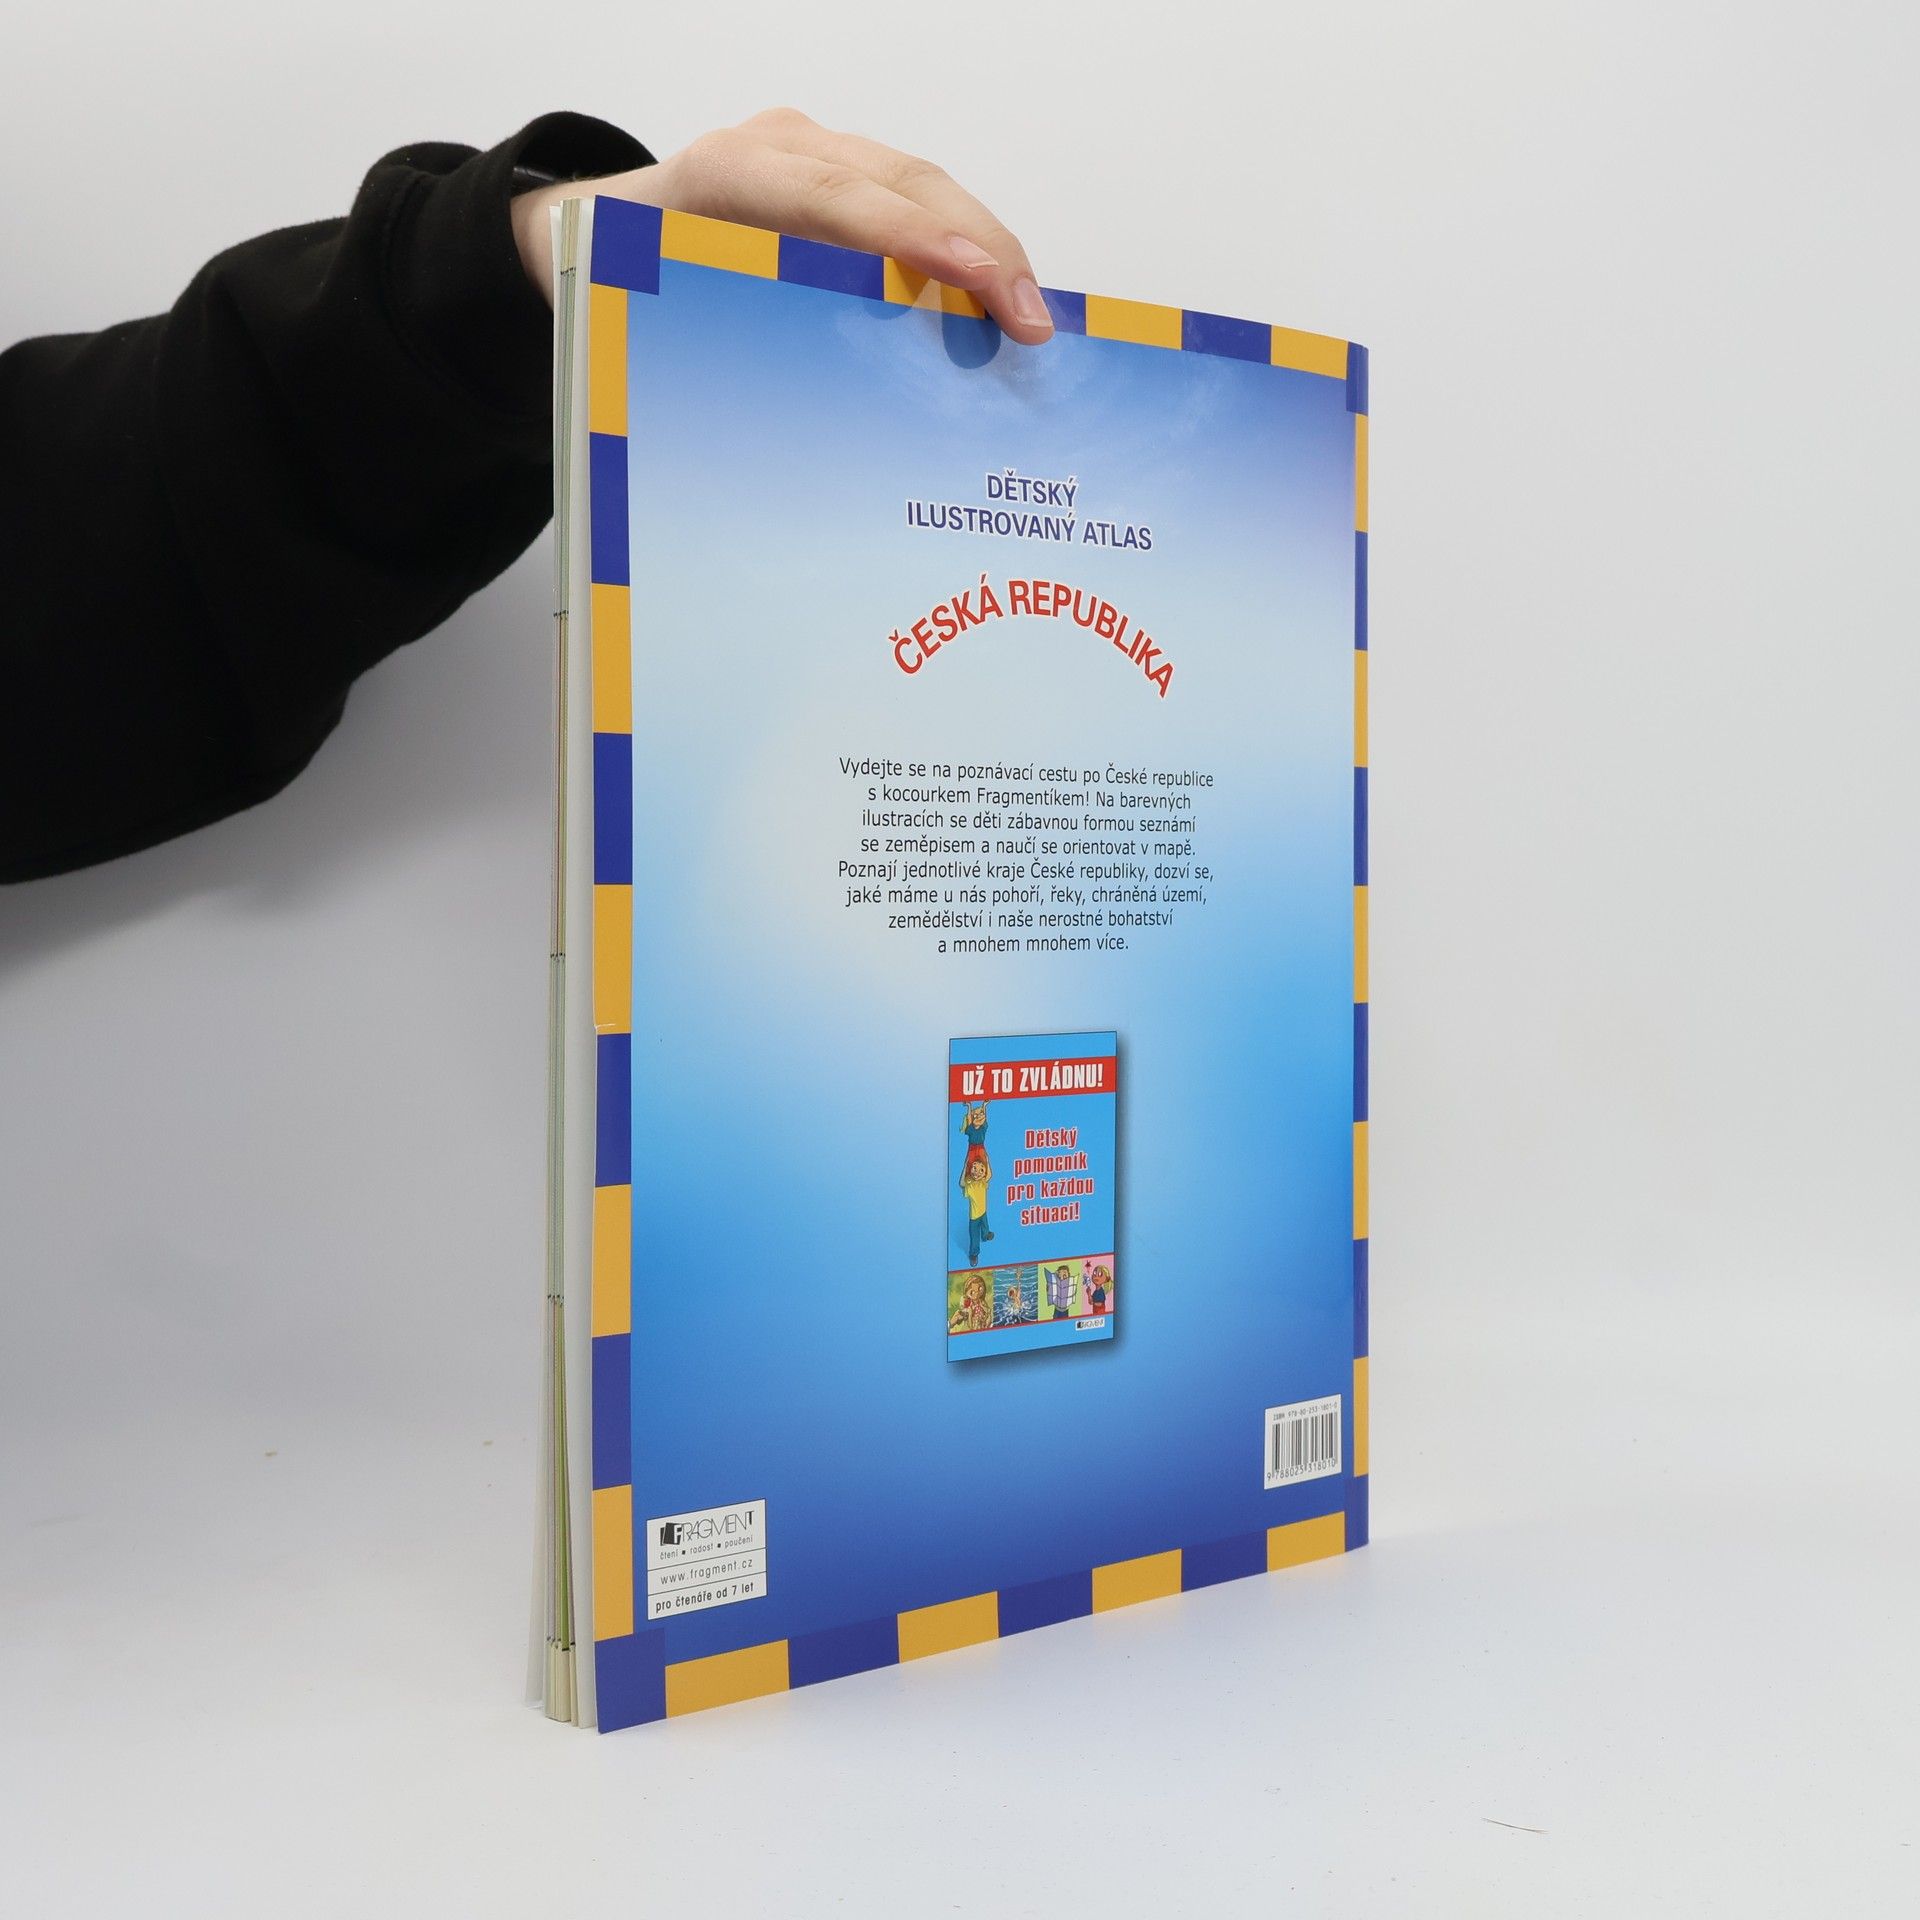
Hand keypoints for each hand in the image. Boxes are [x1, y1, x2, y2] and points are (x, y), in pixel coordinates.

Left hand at [512, 107, 1052, 343]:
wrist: (592, 237)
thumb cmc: (625, 290)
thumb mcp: (656, 321)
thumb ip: (723, 350)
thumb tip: (807, 439)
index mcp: (723, 174)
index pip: (835, 194)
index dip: (914, 233)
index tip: (980, 275)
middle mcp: (779, 148)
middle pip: (903, 180)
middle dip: (981, 246)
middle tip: (1033, 325)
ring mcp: (816, 155)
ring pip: (923, 189)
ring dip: (986, 253)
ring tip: (1031, 325)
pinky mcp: (841, 180)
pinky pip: (916, 209)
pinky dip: (965, 255)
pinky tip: (1001, 309)